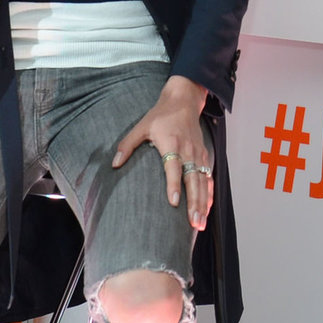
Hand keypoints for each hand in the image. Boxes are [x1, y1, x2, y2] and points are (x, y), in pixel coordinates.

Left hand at [112, 75, 213, 229]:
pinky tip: (206, 209)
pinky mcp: (203, 155)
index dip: (174, 185)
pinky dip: (208, 194)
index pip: (174, 167)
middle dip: (194, 202)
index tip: (174, 202)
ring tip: (199, 222)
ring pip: (202, 182)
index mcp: (172, 143)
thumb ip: (127, 145)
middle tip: (193, 221)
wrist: (183, 100)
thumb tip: (114, 163)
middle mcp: (187, 150)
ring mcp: (197, 154)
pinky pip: (207, 178)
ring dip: (202, 203)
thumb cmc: (161, 115)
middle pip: (192, 179)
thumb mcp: (141, 126)